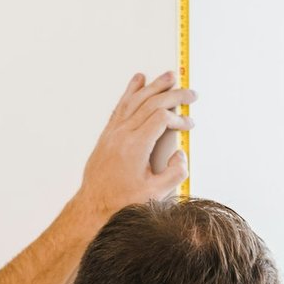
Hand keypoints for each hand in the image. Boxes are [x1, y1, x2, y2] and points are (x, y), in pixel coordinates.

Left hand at [75, 71, 195, 217]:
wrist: (93, 206)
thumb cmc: (120, 203)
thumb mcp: (155, 194)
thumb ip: (174, 174)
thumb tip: (181, 155)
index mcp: (135, 147)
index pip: (161, 119)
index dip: (179, 119)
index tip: (189, 126)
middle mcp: (122, 135)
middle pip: (151, 103)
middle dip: (173, 95)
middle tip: (190, 92)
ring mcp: (113, 132)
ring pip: (135, 100)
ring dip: (154, 86)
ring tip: (169, 77)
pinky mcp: (108, 134)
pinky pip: (121, 106)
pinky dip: (131, 91)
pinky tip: (138, 81)